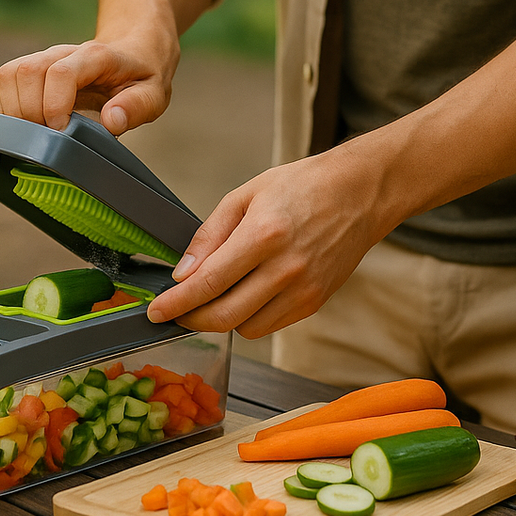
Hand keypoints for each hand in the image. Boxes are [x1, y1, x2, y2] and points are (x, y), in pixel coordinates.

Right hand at [0, 27, 179, 133]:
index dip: (54, 106)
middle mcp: (62, 52)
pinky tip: (26, 126)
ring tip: (37, 133)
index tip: (62, 131)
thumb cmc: (141, 77)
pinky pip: (0, 83)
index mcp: (95, 57)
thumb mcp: (153, 94)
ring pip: (7, 75)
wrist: (132, 50)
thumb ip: (135, 107)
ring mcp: (42, 58)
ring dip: (14, 112)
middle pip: (26, 73)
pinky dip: (4, 109)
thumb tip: (110, 121)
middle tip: (50, 137)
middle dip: (31, 114)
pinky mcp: (28, 69)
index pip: (60, 73)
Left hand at [146, 147, 391, 338]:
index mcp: (263, 235)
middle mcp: (286, 268)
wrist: (360, 192)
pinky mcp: (315, 302)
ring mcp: (304, 290)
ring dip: (222, 319)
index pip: (208, 284)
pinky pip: (270, 325)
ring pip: (246, 328)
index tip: (155, 311)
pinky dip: (250, 317)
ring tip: (217, 295)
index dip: (176, 304)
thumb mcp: (245, 195)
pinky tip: (246, 294)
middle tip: (176, 311)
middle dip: (191, 319)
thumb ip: (209, 236)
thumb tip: (182, 274)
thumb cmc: (303, 186)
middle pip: (224, 317)